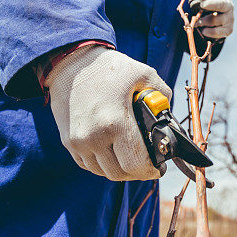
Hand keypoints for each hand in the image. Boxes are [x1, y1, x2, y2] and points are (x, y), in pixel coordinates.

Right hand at [45, 45, 171, 180]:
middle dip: (137, 172)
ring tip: (131, 157)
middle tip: (147, 164)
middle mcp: (93, 137)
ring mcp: (77, 142)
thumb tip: (168, 118)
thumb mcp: (143, 74)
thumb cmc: (109, 68)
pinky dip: (103, 164)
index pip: (136, 164)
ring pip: (103, 172)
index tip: (158, 168)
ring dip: (119, 169)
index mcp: (115, 122)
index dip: (151, 171)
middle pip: (120, 173)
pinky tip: (112, 151)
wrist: (71, 63)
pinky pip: (89, 165)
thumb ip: (162, 96)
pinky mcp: (68, 142)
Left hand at [189, 0, 233, 39]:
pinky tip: (203, 31)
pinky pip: (219, 31)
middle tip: (200, 6)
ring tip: (196, 23)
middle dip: (210, 4)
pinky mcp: (228, 29)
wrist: (214, 24)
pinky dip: (210, 32)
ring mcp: (229, 18)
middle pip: (221, 4)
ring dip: (205, 21)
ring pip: (218, 19)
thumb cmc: (207, 8)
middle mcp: (228, 6)